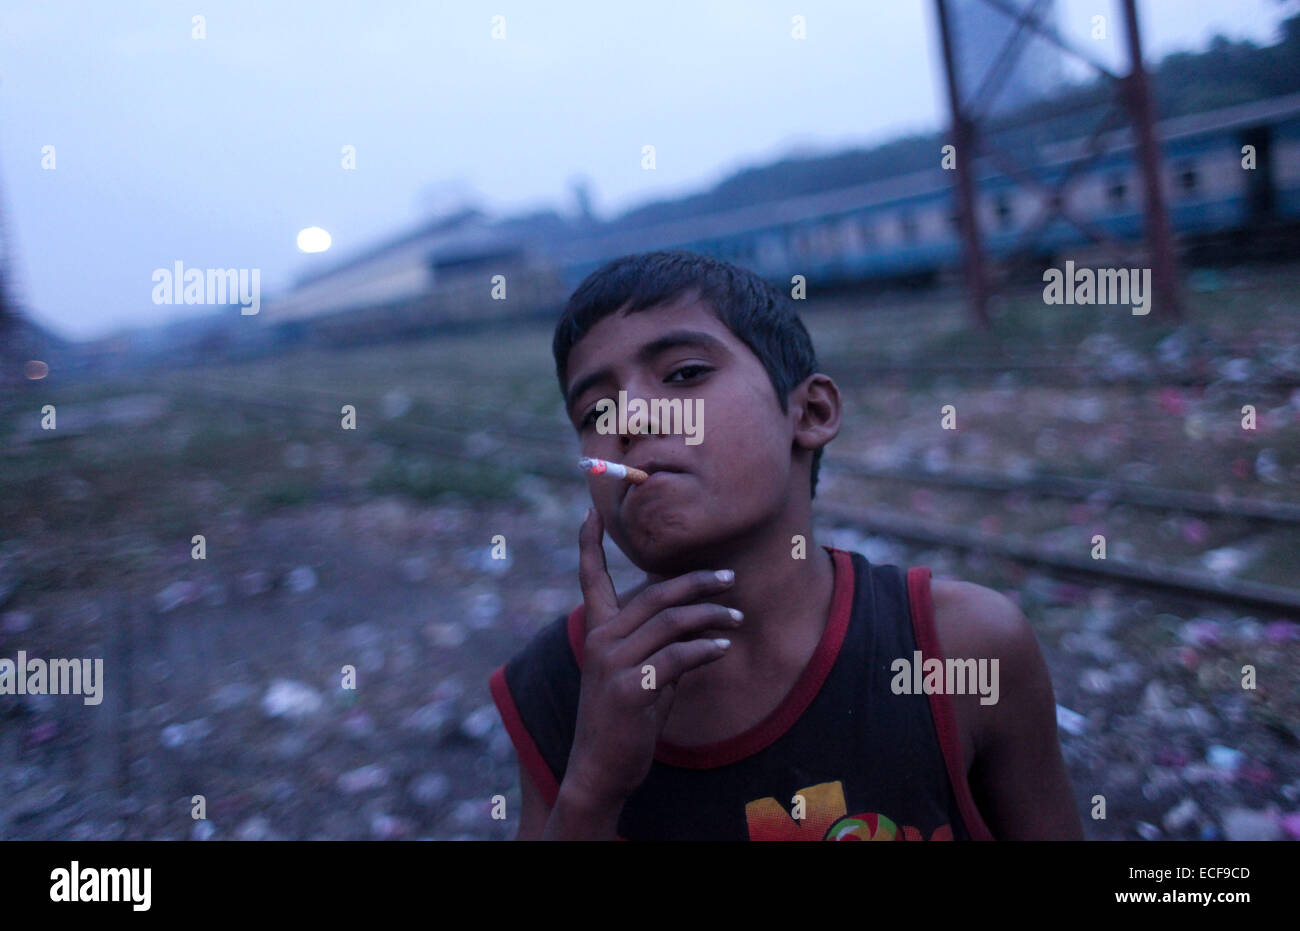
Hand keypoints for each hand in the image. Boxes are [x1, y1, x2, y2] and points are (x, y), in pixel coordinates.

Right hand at [562, 507, 740, 806]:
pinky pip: (678, 656)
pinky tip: (723, 649)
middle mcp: (602, 640)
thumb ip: (660, 643)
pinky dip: (705, 649)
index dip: (589, 543)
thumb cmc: (625, 720)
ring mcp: (614, 663)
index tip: (591, 510)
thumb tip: (700, 619)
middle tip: (730, 579)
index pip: (590, 577)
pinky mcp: (633, 689)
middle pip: (654, 592)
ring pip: (672, 621)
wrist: (600, 770)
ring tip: (737, 620)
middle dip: (696, 581)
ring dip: (712, 616)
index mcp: (598, 631)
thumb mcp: (640, 673)